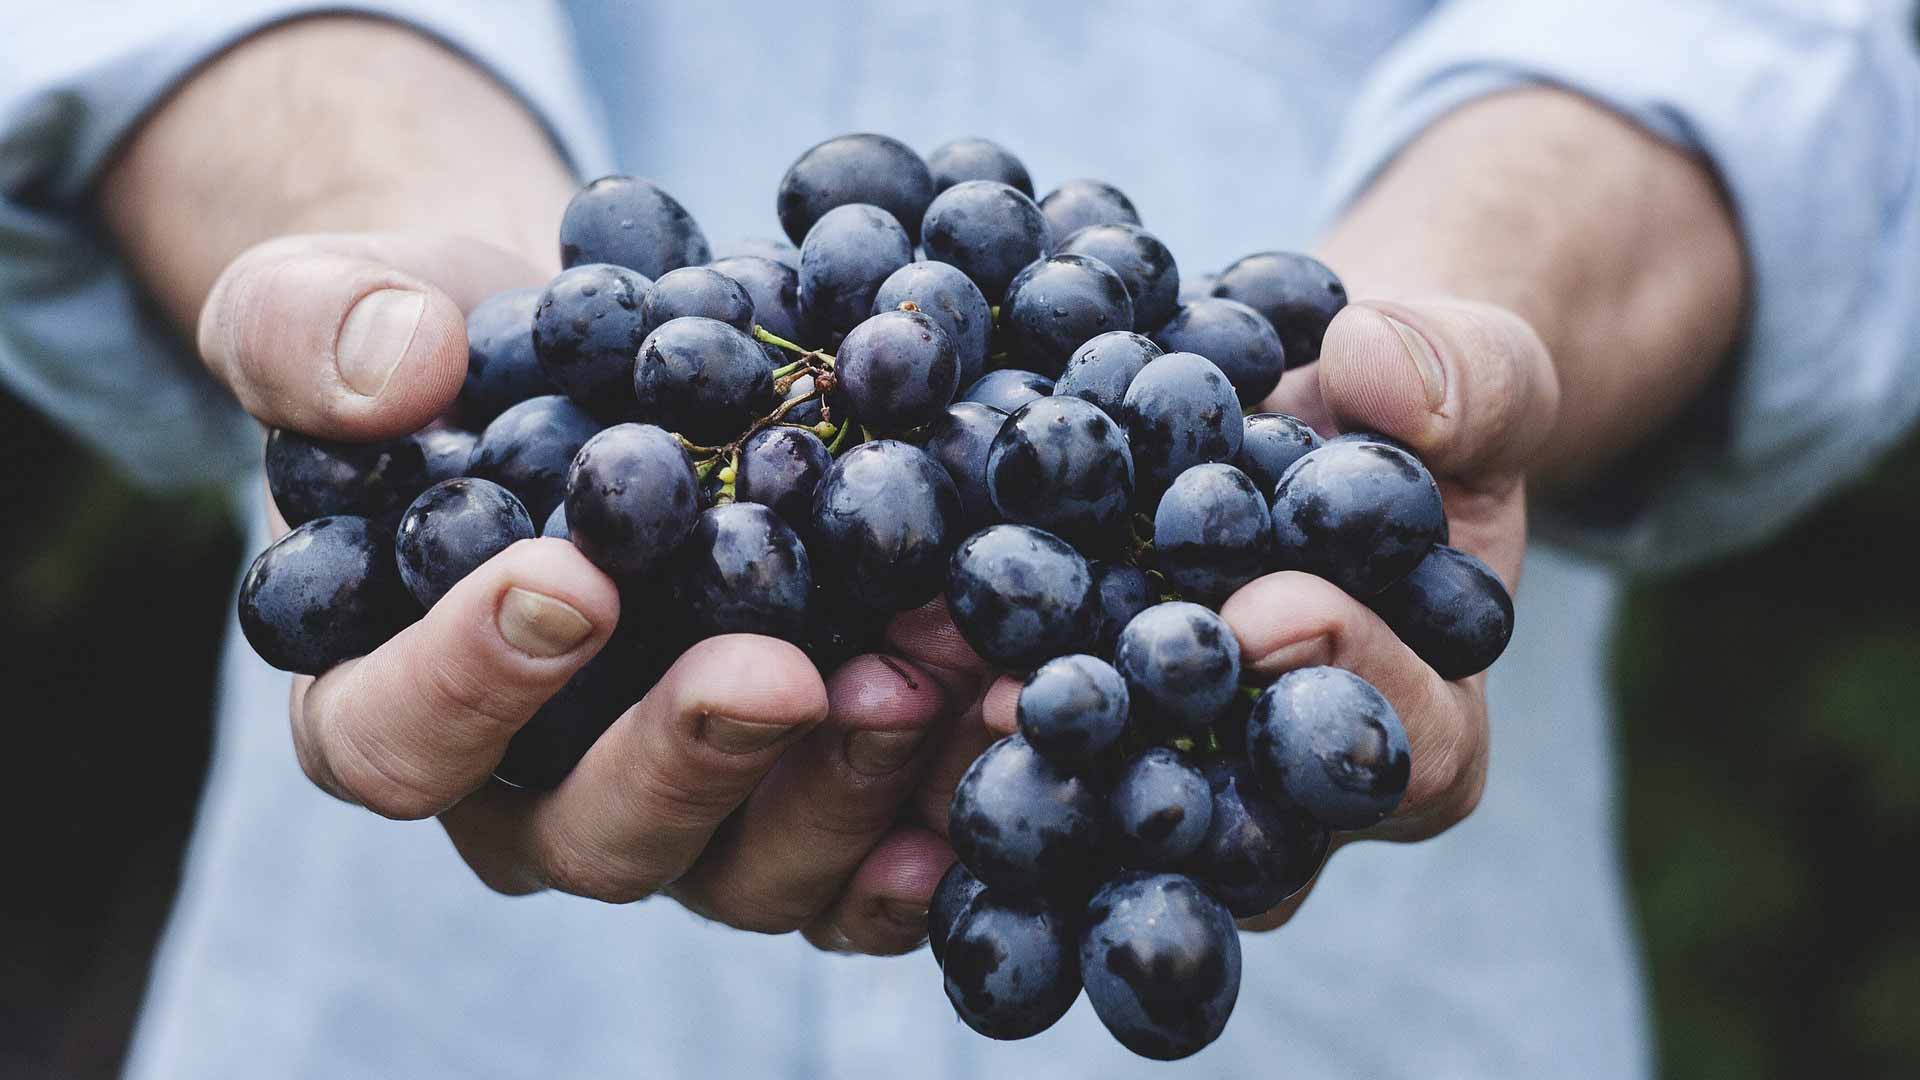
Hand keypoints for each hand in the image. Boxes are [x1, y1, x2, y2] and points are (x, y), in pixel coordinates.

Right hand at [200, 229, 983, 952]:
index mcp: (387, 700)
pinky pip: (861, 861)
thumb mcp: (332, 301)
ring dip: (846, 785)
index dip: (468, 683)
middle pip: (594, 835)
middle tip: (781, 672)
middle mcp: (533, 791)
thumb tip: (396, 372)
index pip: (395, 739)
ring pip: (747, 867)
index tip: (568, 580)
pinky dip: (933, 816)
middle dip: (693, 758)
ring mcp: (680, 809)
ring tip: (931, 676)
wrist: (588, 360)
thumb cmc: (442, 349)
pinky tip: (998, 742)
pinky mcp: (795, 797)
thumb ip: (312, 332)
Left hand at [974, 293, 1558, 926]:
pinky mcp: (1082, 743)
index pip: (1410, 743)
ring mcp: (1179, 779)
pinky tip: (878, 676)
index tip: (1268, 608)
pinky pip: (1026, 760)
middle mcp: (1294, 794)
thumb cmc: (1409, 408)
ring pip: (1112, 814)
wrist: (1300, 412)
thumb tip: (1374, 368)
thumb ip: (1462, 379)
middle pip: (1239, 820)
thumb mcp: (1474, 373)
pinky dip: (952, 720)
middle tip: (1051, 697)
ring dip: (1025, 762)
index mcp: (1426, 725)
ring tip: (942, 692)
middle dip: (1148, 760)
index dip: (1348, 679)